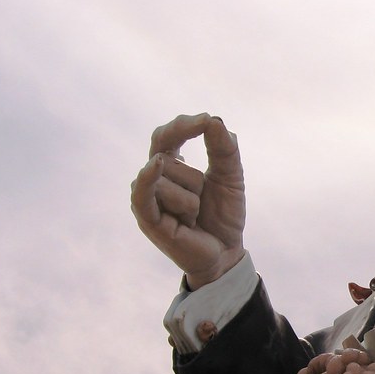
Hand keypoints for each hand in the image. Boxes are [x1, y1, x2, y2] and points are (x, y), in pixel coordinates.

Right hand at [131, 113, 245, 288]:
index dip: (183, 127)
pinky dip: (149, 179)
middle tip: (201, 203)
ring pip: (165, 177)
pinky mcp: (147, 218)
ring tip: (192, 218)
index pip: (167, 136)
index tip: (205, 121)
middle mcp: (154, 180)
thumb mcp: (231, 178)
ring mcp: (147, 199)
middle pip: (168, 157)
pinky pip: (143, 192)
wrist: (226, 253)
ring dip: (191, 199)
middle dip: (195, 179)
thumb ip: (224, 149)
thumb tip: (214, 120)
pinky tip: (154, 168)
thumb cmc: (224, 216)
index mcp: (171, 167)